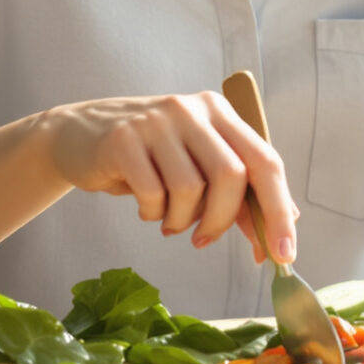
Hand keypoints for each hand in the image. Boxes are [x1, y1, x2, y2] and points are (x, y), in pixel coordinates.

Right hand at [39, 91, 299, 262]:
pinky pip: (153, 194)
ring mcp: (156, 121)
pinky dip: (152, 213)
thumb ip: (240, 193)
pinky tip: (146, 208)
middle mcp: (191, 110)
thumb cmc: (149, 157)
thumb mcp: (197, 166)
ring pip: (190, 189)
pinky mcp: (123, 140)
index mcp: (220, 112)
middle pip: (231, 175)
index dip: (279, 211)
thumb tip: (282, 229)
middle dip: (222, 221)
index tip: (284, 253)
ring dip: (182, 220)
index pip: (266, 161)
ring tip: (168, 220)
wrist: (79, 137)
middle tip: (204, 239)